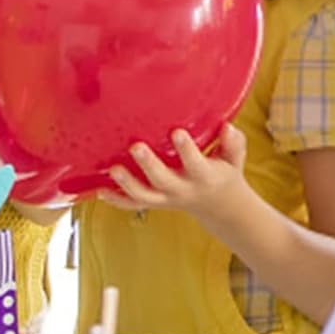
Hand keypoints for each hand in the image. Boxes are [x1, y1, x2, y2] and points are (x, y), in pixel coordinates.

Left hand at [98, 125, 249, 225]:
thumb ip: (233, 144)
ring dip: (127, 184)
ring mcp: (165, 198)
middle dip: (149, 164)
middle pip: (163, 180)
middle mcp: (183, 189)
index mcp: (204, 177)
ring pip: (144, 195)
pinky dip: (116, 200)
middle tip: (136, 147)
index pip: (196, 164)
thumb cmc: (223, 174)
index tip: (178, 132)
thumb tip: (228, 126)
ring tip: (114, 169)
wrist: (219, 207)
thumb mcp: (234, 160)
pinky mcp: (154, 202)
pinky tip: (100, 190)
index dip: (187, 149)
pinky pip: (133, 204)